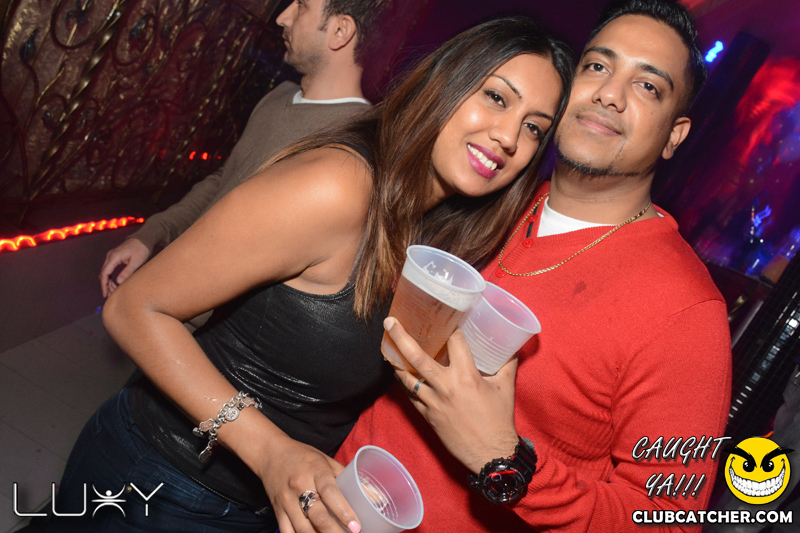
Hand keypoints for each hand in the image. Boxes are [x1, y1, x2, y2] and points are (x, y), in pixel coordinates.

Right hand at [99, 238, 150, 296]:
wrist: (143, 239)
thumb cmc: (141, 250)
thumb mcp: (136, 262)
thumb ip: (127, 272)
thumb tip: (118, 282)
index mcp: (114, 257)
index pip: (105, 273)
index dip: (104, 285)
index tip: (105, 294)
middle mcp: (110, 256)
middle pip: (103, 273)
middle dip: (106, 285)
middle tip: (110, 295)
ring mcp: (111, 256)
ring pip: (106, 271)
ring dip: (108, 281)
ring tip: (114, 291)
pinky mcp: (114, 257)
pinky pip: (109, 268)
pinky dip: (110, 276)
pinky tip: (115, 283)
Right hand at [257, 436, 360, 532]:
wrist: (270, 453)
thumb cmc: (303, 456)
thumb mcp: (325, 460)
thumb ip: (346, 477)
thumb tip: (372, 495)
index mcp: (315, 470)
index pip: (330, 492)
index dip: (344, 511)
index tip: (356, 527)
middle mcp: (300, 485)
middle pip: (317, 515)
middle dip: (334, 532)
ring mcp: (286, 500)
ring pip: (303, 528)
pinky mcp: (277, 510)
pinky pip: (288, 532)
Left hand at [385, 317, 518, 472]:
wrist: (491, 455)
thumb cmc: (499, 420)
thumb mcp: (505, 387)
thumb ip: (506, 364)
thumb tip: (509, 347)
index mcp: (467, 376)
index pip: (454, 342)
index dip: (450, 328)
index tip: (444, 317)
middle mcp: (446, 386)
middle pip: (417, 357)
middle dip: (401, 337)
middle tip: (389, 322)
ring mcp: (434, 402)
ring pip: (407, 377)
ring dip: (396, 361)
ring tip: (388, 347)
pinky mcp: (427, 416)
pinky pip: (410, 395)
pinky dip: (404, 383)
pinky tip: (400, 373)